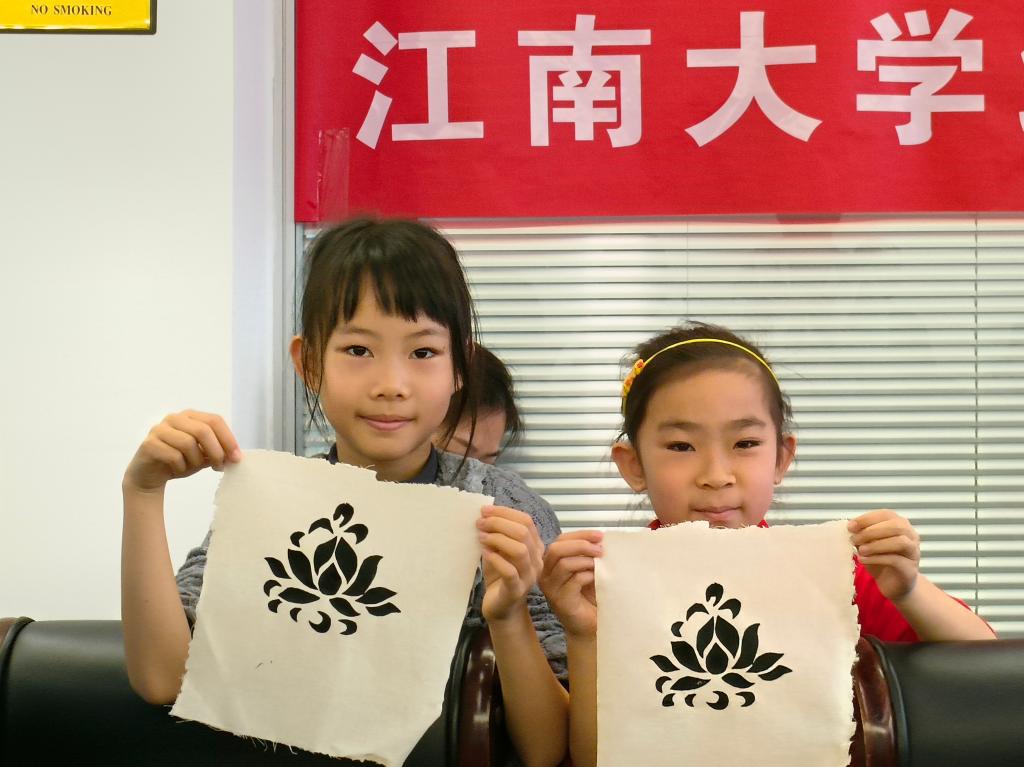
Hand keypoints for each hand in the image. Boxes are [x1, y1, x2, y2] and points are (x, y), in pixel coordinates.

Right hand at [123, 410, 241, 494]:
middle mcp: (174, 418)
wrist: (149, 475)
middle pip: (203, 430)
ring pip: (188, 443)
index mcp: (190, 416)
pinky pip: (173, 455)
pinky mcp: (149, 444)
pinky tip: (178, 469)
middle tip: (219, 466)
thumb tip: (235, 456)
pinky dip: (181, 467)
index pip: (214, 420)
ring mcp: (159, 430)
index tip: (236, 458)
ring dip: (196, 461)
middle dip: (216, 451)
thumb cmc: (179, 461)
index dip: (228, 439)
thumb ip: (217, 452)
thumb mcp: (202, 456)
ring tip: (193, 467)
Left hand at [477, 506, 543, 622]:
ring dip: (498, 539)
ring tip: (481, 537)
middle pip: (523, 532)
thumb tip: (484, 514)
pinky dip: (496, 559)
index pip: (527, 521)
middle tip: (480, 523)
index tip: (485, 510)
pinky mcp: (516, 590)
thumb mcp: (499, 550)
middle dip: (499, 523)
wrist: (501, 608)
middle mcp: (536, 560)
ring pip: (520, 550)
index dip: (505, 512)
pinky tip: (485, 553)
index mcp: (535, 546)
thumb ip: (497, 534)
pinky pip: (510, 572)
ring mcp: (528, 576)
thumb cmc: (499, 576)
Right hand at [539, 530, 602, 639]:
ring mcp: (551, 588)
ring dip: (585, 560)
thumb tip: (600, 539)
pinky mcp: (560, 600)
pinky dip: (587, 575)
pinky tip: (595, 579)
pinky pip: (573, 580)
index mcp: (552, 563)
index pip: (560, 540)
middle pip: (556, 549)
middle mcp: (546, 574)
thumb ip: (589, 554)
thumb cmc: (590, 596)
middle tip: (600, 549)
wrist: (591, 624)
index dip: (580, 535)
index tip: (600, 535)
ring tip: (599, 564)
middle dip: (580, 545)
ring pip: (563, 563)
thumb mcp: (589, 569)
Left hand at [849, 509, 920, 601]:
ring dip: (876, 544)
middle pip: (896, 526)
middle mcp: (911, 536)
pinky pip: (896, 560)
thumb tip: (851, 527)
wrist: (892, 584)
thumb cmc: (880, 560)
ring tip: (860, 550)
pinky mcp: (910, 569)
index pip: (886, 514)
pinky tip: (863, 560)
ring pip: (900, 542)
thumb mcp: (868, 544)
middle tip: (854, 539)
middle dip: (871, 531)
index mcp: (900, 525)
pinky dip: (877, 558)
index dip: (867, 518)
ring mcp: (914, 553)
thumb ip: (862, 534)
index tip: (850, 526)